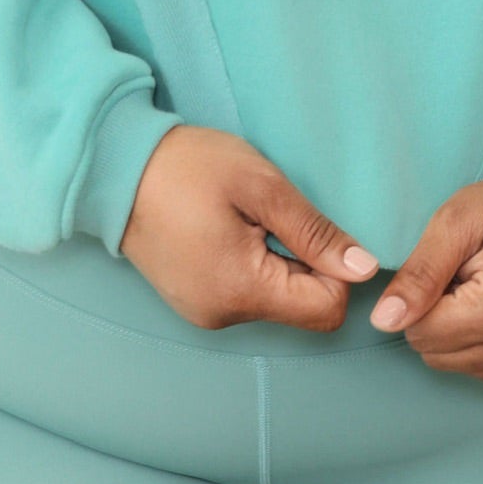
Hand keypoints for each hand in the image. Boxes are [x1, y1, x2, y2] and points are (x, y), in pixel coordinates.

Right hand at [118, 125, 379, 330]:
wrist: (115, 167)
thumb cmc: (189, 168)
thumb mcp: (261, 186)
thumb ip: (315, 232)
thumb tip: (366, 269)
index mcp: (242, 291)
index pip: (326, 309)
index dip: (337, 270)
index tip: (314, 228)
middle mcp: (223, 316)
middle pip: (301, 307)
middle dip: (305, 262)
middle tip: (276, 214)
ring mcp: (204, 312)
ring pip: (274, 299)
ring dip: (277, 261)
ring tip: (248, 216)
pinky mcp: (194, 301)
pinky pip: (245, 294)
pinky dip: (253, 264)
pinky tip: (231, 228)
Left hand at [367, 168, 482, 384]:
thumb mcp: (461, 218)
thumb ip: (420, 271)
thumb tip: (383, 321)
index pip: (420, 333)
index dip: (424, 296)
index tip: (454, 267)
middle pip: (438, 356)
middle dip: (443, 316)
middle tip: (473, 276)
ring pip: (463, 368)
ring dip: (465, 332)